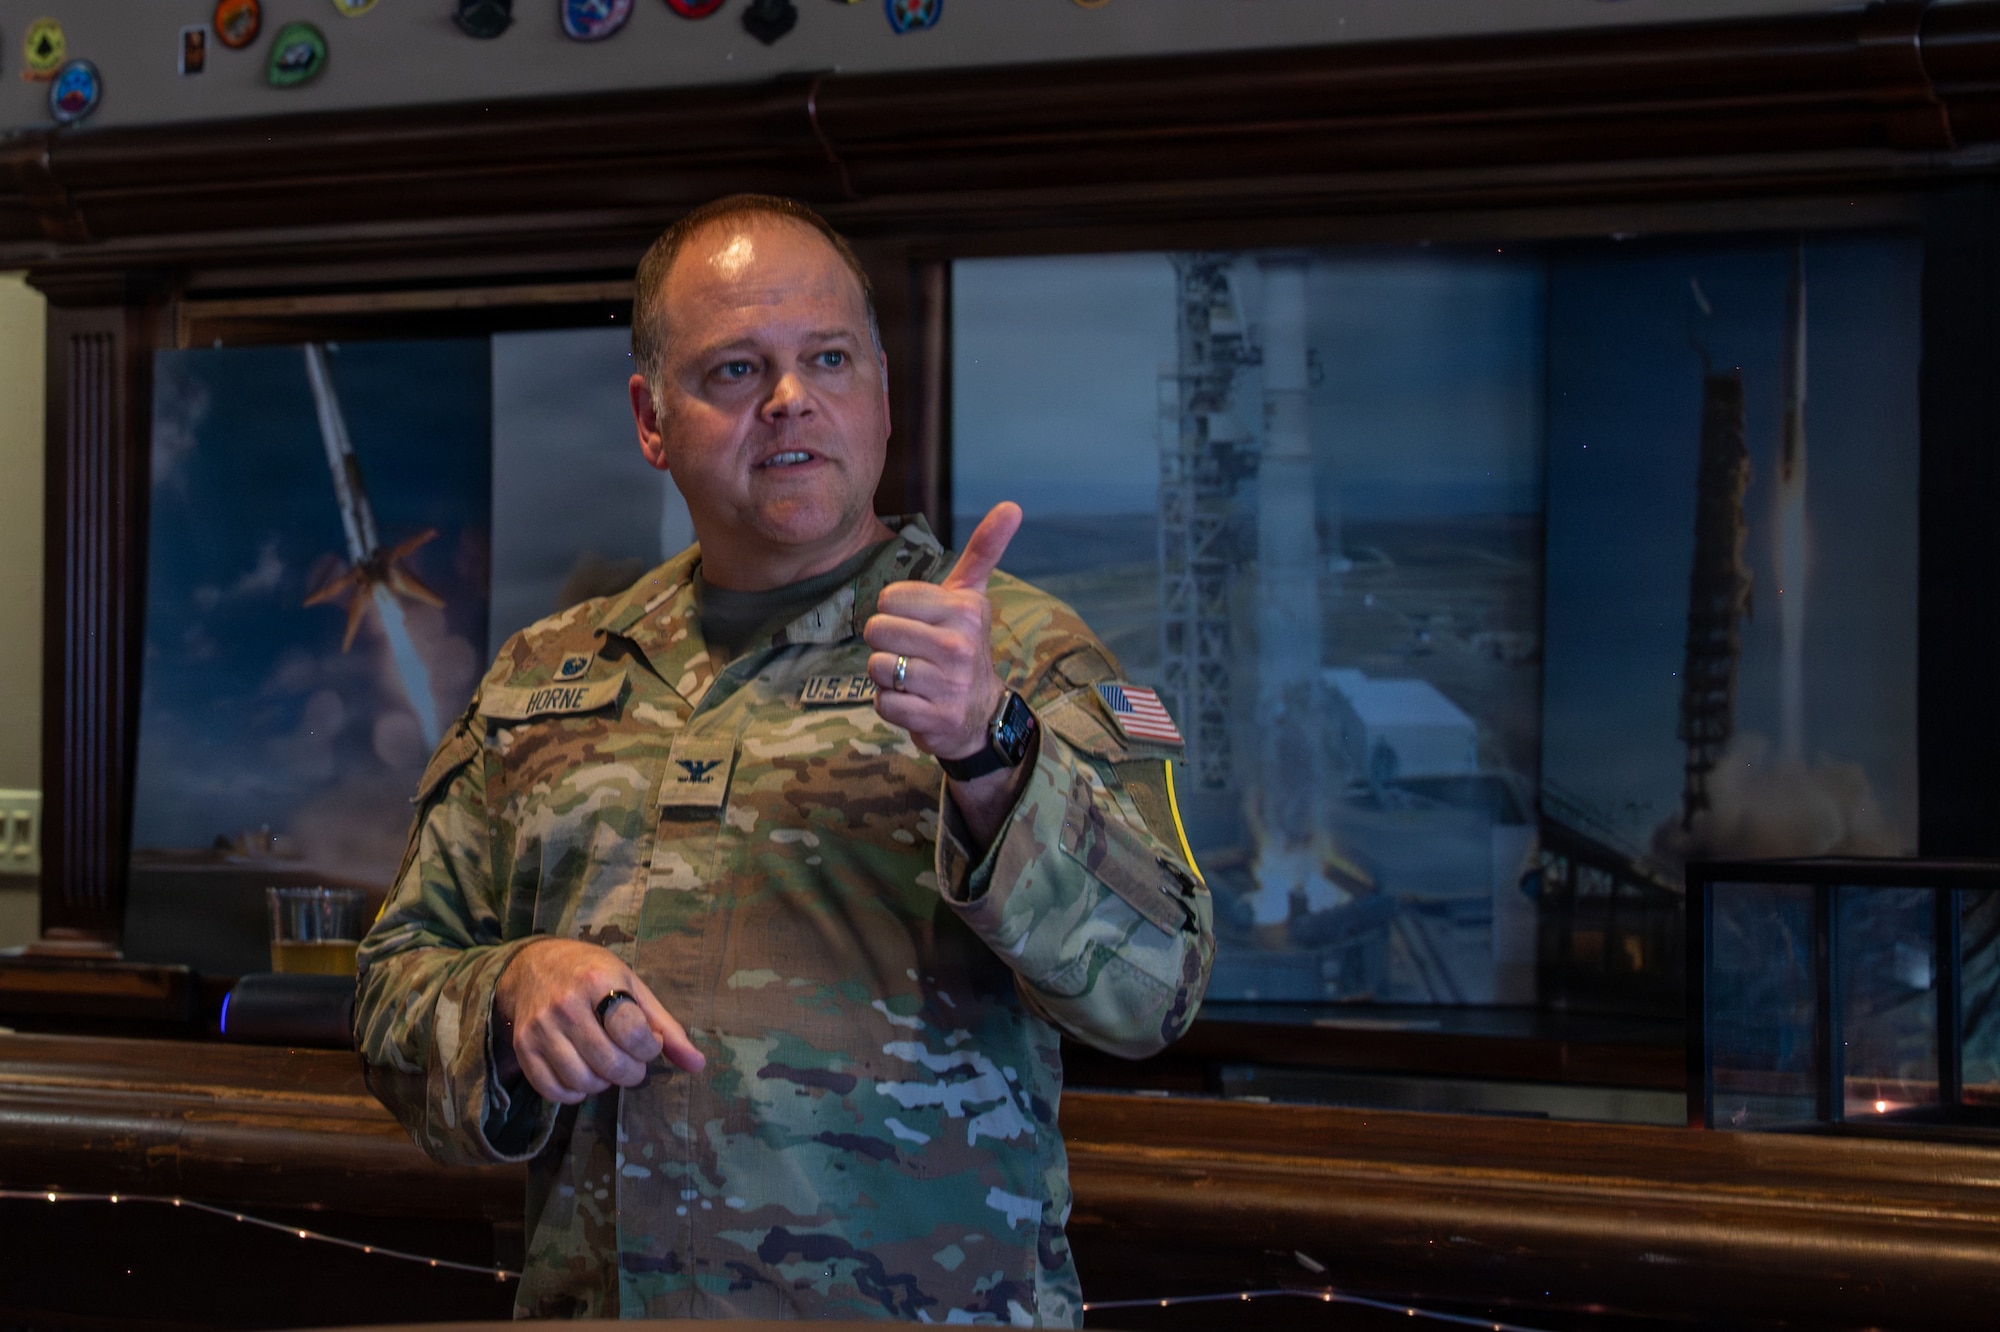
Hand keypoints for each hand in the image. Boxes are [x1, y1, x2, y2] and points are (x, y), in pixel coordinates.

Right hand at [492, 938, 703, 1104]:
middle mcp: (566, 1005)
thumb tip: (698, 1065)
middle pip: (609, 1063)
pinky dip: (574, 1093)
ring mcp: (540, 1028)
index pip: (633, 1033)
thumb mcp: (633, 986)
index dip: (649, 1048)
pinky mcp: (523, 1047)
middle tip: (632, 1064)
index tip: (648, 1045)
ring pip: (582, 1081)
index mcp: (598, 981)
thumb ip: (665, 1026)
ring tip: (607, 1067)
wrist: (534, 965)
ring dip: (603, 1084)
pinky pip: (552, 1090)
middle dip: (631, 1073)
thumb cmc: (592, 974)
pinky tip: (583, 1077)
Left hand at [864, 501, 1021, 761]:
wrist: (980, 714)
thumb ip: (984, 550)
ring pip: (877, 668)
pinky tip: (914, 702)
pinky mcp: (937, 718)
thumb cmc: (962, 645)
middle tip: (913, 653)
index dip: (893, 613)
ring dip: (886, 676)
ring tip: (913, 678)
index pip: (888, 598)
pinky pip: (884, 703)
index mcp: (965, 608)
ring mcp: (949, 684)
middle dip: (886, 645)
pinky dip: (891, 705)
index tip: (918, 624)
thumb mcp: (971, 596)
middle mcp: (960, 644)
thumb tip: (1012, 505)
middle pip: (877, 631)